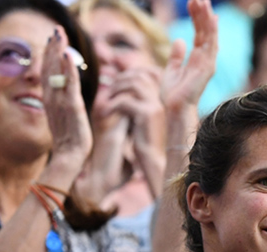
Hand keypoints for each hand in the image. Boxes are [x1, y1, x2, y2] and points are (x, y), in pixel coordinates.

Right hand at [42, 27, 91, 173]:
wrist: (70, 157)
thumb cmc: (70, 141)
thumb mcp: (64, 118)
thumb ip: (63, 104)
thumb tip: (65, 96)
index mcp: (51, 100)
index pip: (48, 73)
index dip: (49, 56)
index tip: (52, 40)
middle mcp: (52, 98)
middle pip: (49, 68)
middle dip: (52, 48)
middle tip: (55, 30)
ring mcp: (61, 102)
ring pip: (57, 72)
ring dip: (58, 52)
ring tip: (59, 35)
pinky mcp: (72, 106)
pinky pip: (70, 84)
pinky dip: (68, 69)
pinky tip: (68, 55)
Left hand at [80, 66, 164, 199]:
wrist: (154, 162)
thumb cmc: (144, 142)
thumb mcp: (138, 118)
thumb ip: (133, 103)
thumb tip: (117, 89)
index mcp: (161, 97)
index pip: (146, 73)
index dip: (128, 75)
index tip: (114, 86)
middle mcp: (161, 98)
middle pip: (137, 76)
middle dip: (119, 82)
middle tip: (107, 95)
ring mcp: (155, 105)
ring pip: (132, 84)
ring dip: (114, 91)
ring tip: (106, 104)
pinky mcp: (147, 114)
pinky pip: (125, 101)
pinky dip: (111, 106)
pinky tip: (105, 116)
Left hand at [161, 0, 217, 115]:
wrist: (174, 109)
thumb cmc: (172, 95)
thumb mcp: (171, 71)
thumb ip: (176, 56)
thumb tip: (179, 40)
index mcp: (196, 59)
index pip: (199, 34)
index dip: (197, 18)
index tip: (194, 3)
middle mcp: (205, 59)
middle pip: (205, 31)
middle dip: (202, 13)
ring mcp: (208, 62)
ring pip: (209, 34)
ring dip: (206, 17)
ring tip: (202, 1)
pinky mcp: (207, 66)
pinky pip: (211, 45)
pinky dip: (211, 30)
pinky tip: (211, 17)